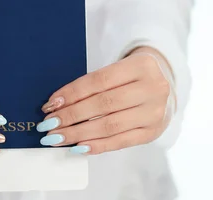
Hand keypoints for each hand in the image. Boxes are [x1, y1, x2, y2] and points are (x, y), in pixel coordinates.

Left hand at [37, 49, 173, 154]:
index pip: (99, 81)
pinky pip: (120, 142)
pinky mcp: (152, 132)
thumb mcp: (119, 69)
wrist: (164, 86)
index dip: (73, 93)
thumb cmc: (132, 76)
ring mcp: (154, 113)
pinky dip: (97, 145)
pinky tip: (79, 147)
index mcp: (141, 66)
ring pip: (110, 126)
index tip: (51, 103)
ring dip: (79, 133)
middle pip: (103, 104)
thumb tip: (58, 103)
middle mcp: (152, 89)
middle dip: (71, 116)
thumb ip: (94, 83)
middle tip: (48, 125)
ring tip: (57, 137)